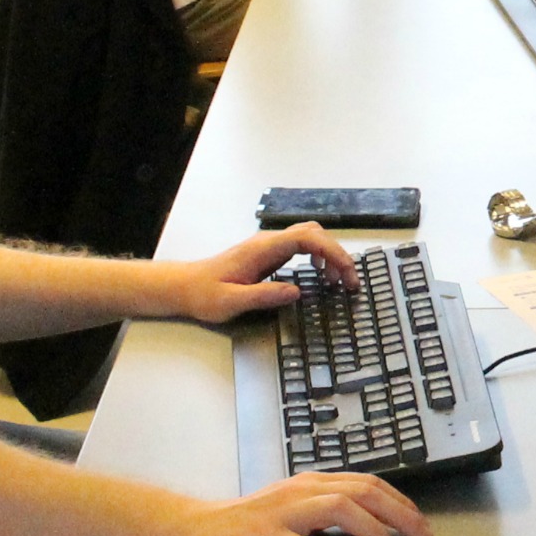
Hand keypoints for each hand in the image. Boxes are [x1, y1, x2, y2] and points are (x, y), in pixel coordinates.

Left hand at [162, 223, 355, 325]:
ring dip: (329, 255)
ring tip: (338, 281)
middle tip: (349, 282)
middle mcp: (268, 242)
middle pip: (314, 233)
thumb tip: (296, 291)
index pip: (307, 238)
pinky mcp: (269, 254)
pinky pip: (302, 246)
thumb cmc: (205, 294)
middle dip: (337, 254)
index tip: (346, 274)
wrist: (186, 286)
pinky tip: (320, 275)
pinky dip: (318, 257)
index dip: (332, 252)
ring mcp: (269, 246)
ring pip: (310, 237)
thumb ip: (263, 295)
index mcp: (262, 249)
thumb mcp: (231, 302)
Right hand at [179, 471, 432, 535]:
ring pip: (340, 509)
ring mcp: (283, 514)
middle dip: (399, 514)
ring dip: (374, 531)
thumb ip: (321, 516)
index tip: (421, 523)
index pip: (366, 483)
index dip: (400, 501)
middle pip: (362, 491)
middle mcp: (300, 492)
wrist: (193, 532)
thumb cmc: (242, 527)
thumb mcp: (289, 510)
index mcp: (309, 484)